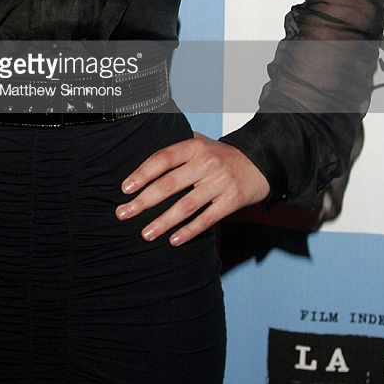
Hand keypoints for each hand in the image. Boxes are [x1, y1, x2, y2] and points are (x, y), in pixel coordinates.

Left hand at [115, 132, 269, 245]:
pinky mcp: (232, 201)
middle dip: (143, 201)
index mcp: (194, 146)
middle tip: (124, 213)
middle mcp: (207, 163)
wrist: (260, 162)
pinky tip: (173, 240)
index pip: (163, 159)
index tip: (125, 189)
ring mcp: (220, 182)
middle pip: (169, 184)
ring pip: (186, 206)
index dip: (142, 173)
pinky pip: (207, 219)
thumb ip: (176, 149)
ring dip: (163, 221)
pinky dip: (189, 231)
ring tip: (146, 233)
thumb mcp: (200, 143)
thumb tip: (142, 158)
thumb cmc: (221, 155)